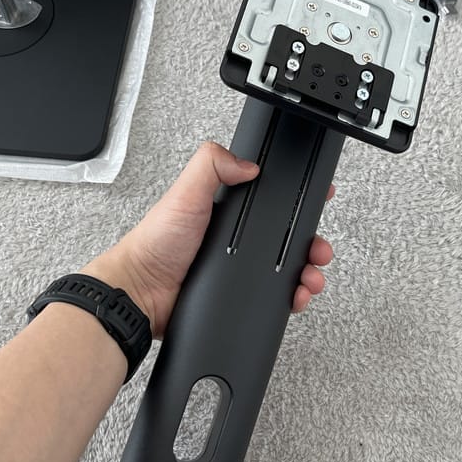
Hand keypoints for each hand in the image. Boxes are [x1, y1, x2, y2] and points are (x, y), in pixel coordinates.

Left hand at [83, 141, 334, 337]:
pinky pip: (274, 297)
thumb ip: (212, 165)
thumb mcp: (184, 192)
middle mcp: (235, 239)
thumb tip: (248, 163)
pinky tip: (296, 297)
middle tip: (319, 249)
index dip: (297, 201)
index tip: (319, 199)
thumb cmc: (155, 243)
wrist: (142, 292)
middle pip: (287, 239)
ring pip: (286, 270)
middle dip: (311, 244)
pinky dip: (291, 298)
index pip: (271, 200)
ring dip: (307, 273)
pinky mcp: (238, 295)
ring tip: (311, 278)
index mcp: (227, 210)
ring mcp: (238, 269)